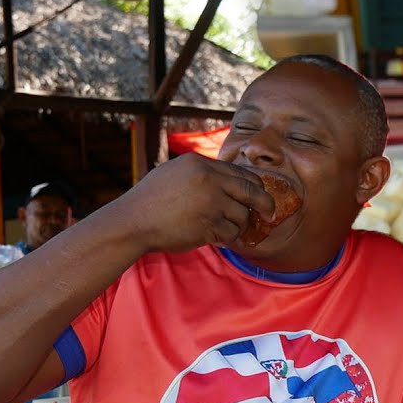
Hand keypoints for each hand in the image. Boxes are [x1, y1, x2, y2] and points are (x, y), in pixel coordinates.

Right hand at [103, 153, 275, 253]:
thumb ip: (202, 174)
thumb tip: (231, 181)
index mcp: (200, 163)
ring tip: (222, 229)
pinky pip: (231, 233)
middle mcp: (208, 179)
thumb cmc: (151, 200)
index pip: (241, 173)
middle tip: (270, 215)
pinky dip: (227, 238)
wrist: (132, 222)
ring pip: (242, 215)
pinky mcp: (209, 224)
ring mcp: (210, 202)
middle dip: (265, 204)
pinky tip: (216, 238)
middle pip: (252, 191)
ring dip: (237, 226)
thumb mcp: (175, 173)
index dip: (256, 187)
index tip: (263, 196)